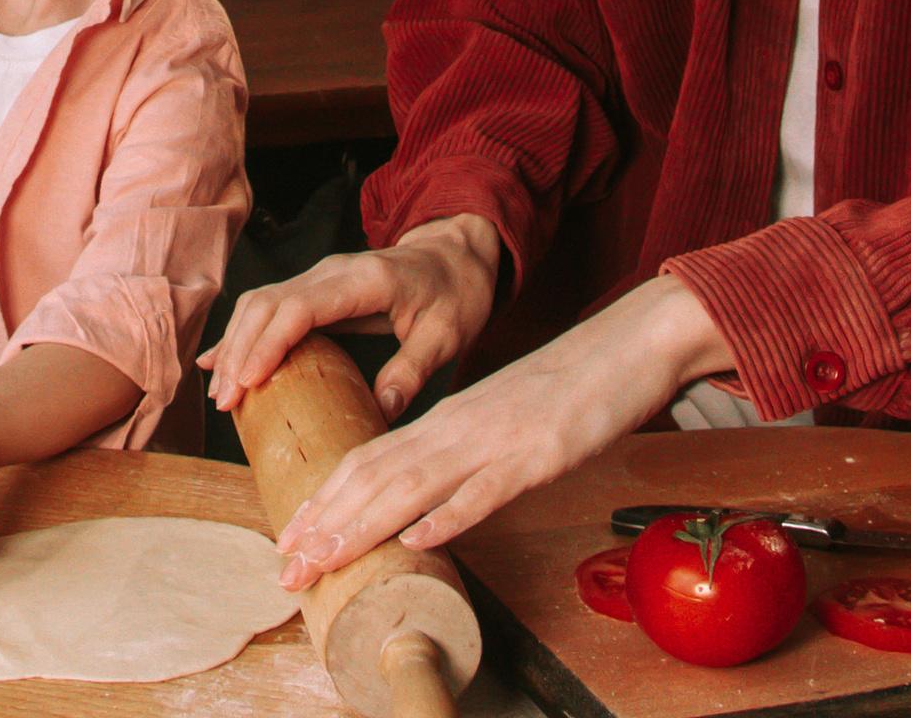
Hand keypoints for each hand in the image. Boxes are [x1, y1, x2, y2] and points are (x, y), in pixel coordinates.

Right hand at [202, 216, 498, 422]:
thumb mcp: (447, 335)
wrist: (454, 256)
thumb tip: (382, 411)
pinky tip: (218, 360)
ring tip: (222, 393)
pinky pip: (268, 307)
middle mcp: (330, 272)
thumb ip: (412, 369)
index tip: (248, 380)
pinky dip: (241, 334)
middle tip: (226, 401)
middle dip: (240, 349)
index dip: (269, 342)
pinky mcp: (314, 291)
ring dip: (235, 344)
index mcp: (363, 279)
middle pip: (268, 303)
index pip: (301, 307)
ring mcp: (318, 278)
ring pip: (260, 304)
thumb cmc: (453, 293)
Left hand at [269, 275, 732, 581]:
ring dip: (364, 524)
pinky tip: (420, 539)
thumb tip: (424, 508)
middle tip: (286, 565)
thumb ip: (461, 459)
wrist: (625, 344)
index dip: (325, 500)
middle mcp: (458, 427)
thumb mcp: (501, 424)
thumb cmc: (567, 389)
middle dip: (325, 523)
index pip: (367, 459)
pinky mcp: (540, 453)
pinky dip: (450, 514)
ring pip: (415, 482)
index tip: (292, 539)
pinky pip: (488, 487)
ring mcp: (496, 440)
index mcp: (446, 420)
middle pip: (375, 474)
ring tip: (323, 556)